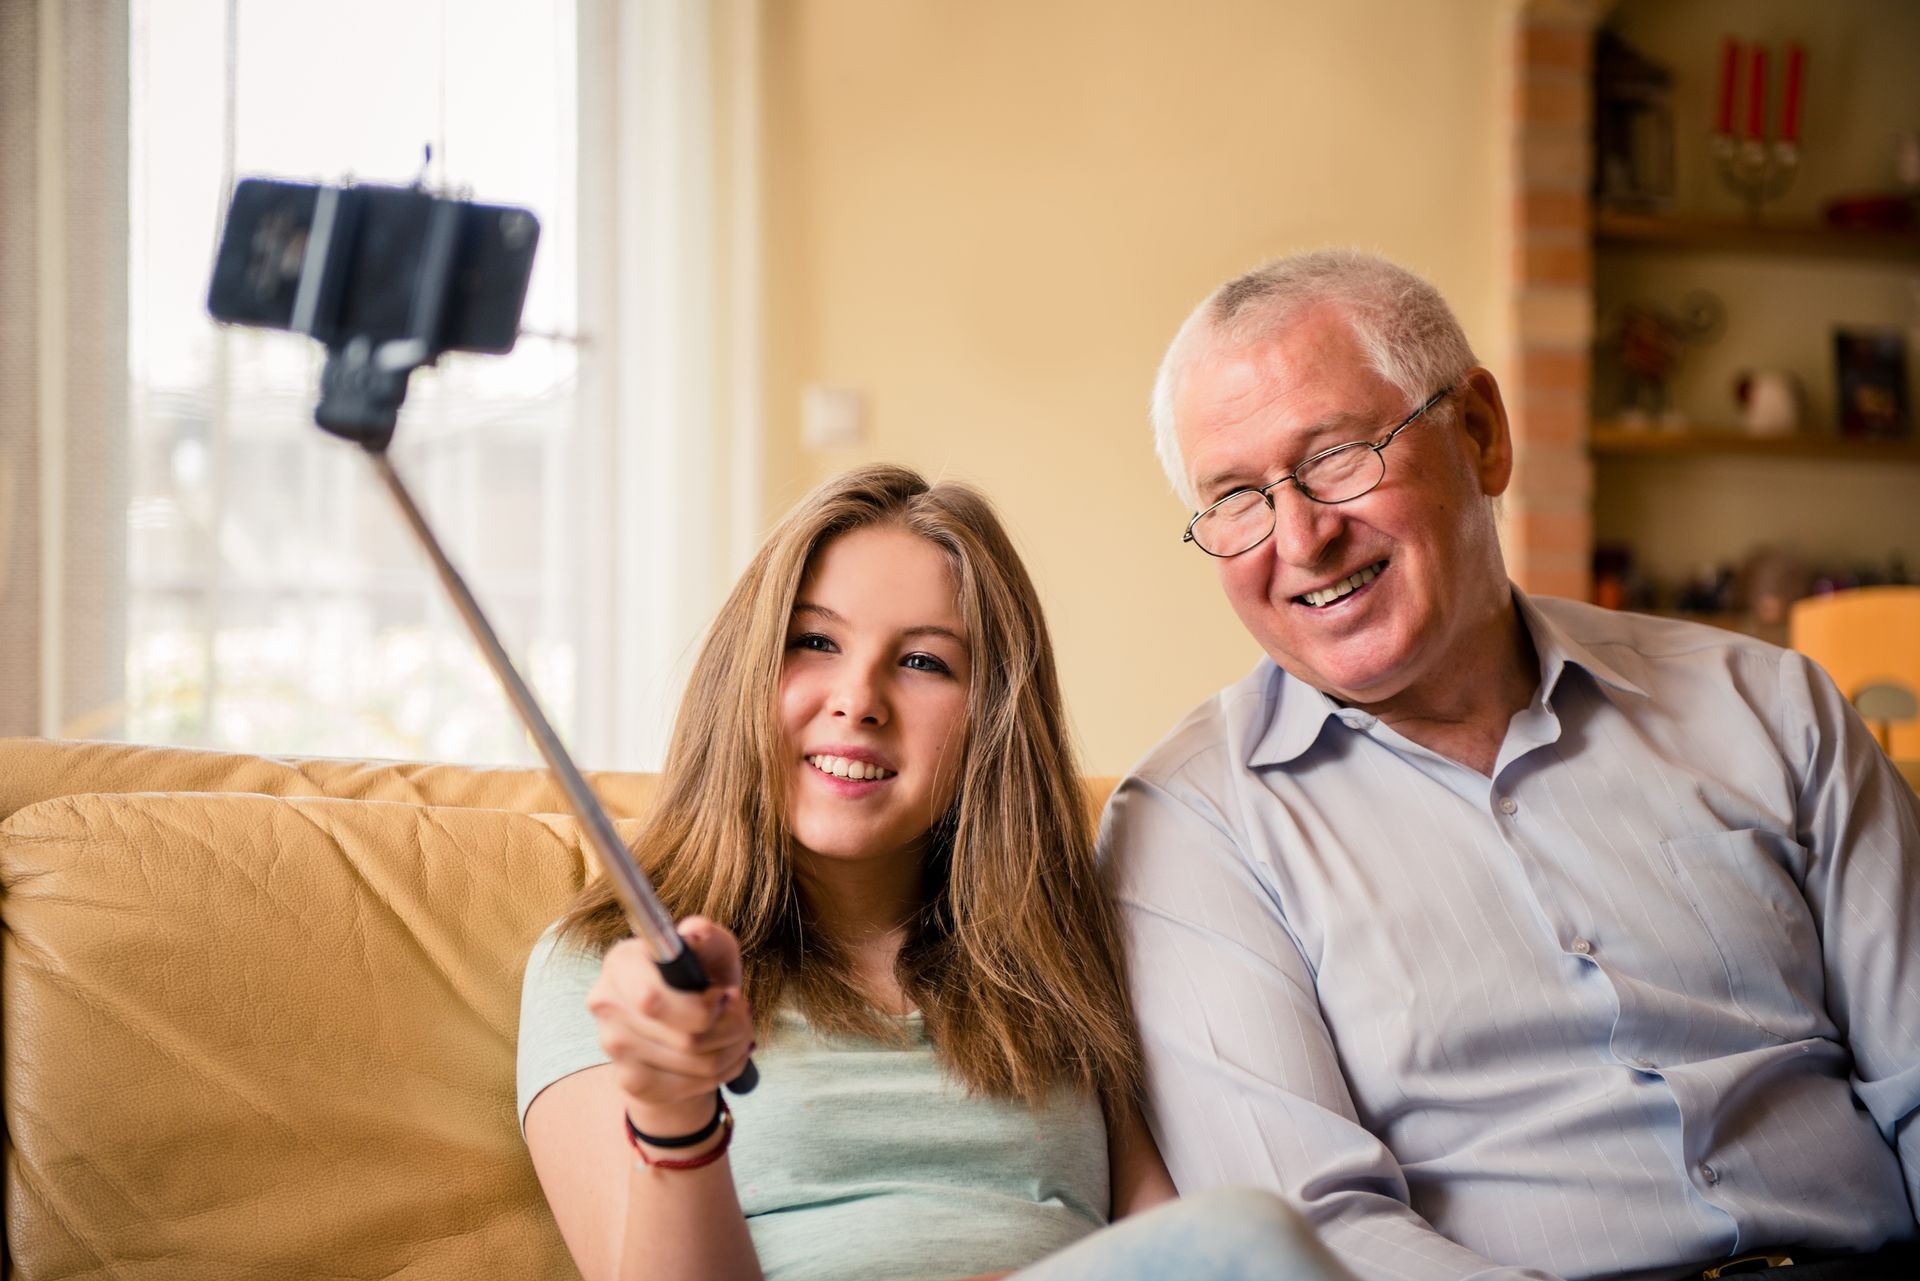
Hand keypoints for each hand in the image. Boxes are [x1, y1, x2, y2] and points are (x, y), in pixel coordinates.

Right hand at [586, 916, 754, 1136]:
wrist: (682, 1026)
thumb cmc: (698, 980)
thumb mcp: (711, 952)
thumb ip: (707, 937)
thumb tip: (694, 934)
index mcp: (621, 962)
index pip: (652, 999)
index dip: (701, 1006)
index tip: (726, 996)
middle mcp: (606, 1004)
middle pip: (686, 1037)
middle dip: (732, 1026)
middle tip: (743, 1013)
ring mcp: (613, 1047)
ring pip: (697, 1062)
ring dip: (734, 1047)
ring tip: (739, 1032)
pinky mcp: (631, 1081)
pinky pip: (695, 1084)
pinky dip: (726, 1069)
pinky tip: (724, 1053)